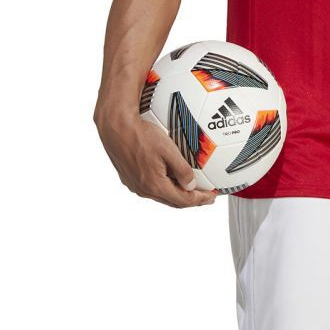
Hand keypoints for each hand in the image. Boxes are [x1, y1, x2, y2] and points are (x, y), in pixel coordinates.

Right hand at [94, 108, 218, 207]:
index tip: (213, 196)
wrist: (116, 128)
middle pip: (173, 201)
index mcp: (154, 185)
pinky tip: (170, 177)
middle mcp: (143, 189)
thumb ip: (181, 169)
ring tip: (191, 189)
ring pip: (161, 195)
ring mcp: (134, 185)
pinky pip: (151, 187)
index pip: (183, 200)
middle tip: (205, 196)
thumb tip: (192, 185)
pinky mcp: (129, 178)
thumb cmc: (141, 135)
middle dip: (191, 200)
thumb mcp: (168, 149)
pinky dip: (165, 186)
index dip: (200, 200)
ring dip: (177, 194)